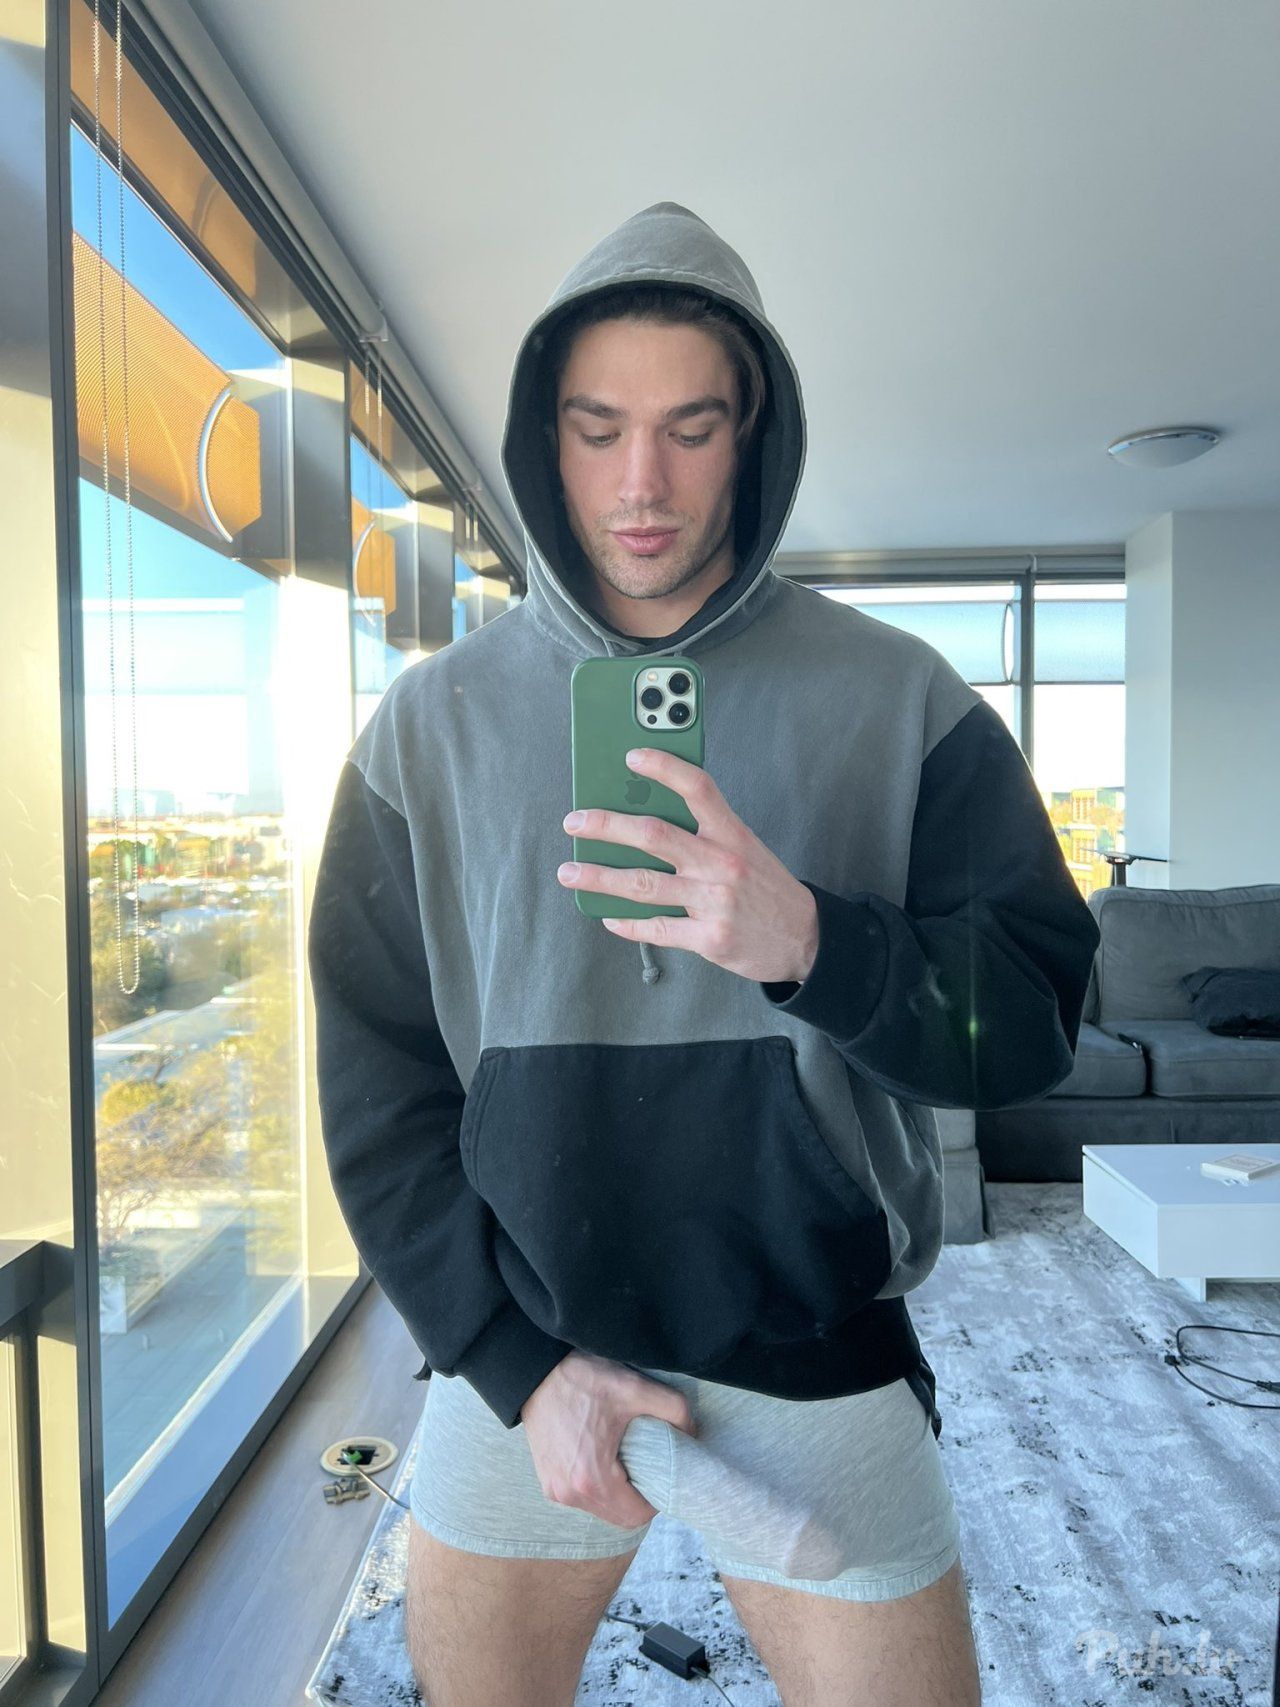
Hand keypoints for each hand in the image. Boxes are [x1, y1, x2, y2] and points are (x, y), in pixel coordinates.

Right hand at [521, 1351, 697, 1526]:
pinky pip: (582, 1499)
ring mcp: (555, 1490)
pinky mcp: (547, 1482)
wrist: (534, 1372)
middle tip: (648, 1467)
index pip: (637, 1515)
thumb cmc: (582, 1380)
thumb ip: (675, 1410)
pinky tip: (604, 1459)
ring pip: (600, 1510)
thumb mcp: (635, 1387)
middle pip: (619, 1517)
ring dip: (618, 1495)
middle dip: (638, 1499)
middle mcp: (570, 1494)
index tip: (662, 1472)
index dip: (657, 1498)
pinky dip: (598, 1488)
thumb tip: (691, 1434)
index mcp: (592, 1478)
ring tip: (627, 1461)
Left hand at [557, 747, 818, 984]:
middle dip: (606, 827)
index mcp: (732, 833)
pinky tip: (607, 916)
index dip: (664, 767)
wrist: (805, 939)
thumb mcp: (744, 847)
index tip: (631, 757)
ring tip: (570, 873)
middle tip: (574, 822)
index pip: (697, 788)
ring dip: (599, 878)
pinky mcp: (709, 938)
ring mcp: (714, 902)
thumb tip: (643, 818)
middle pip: (654, 835)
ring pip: (642, 885)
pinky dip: (626, 923)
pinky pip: (657, 929)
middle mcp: (722, 863)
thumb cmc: (765, 886)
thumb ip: (703, 832)